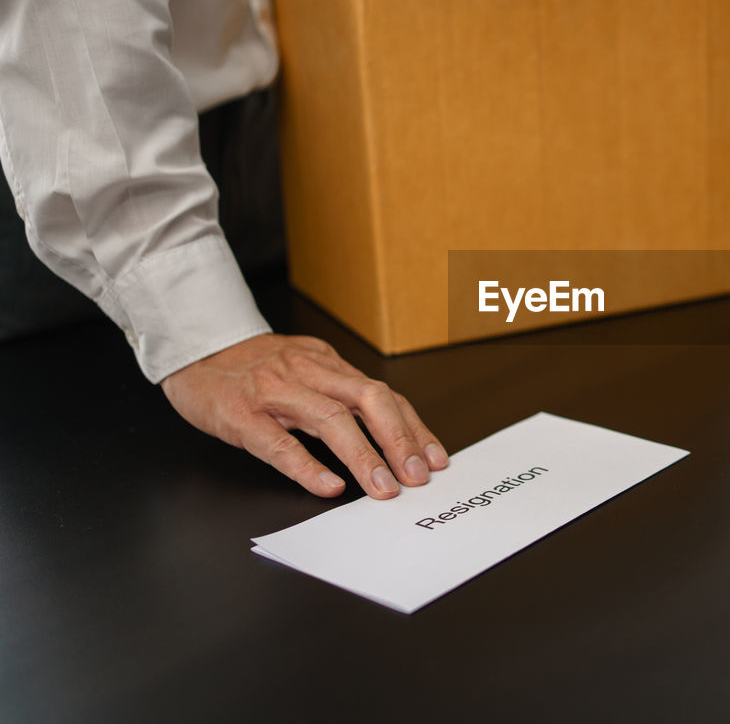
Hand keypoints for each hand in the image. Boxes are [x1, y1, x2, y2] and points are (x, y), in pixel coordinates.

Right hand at [160, 333, 447, 498]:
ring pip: (330, 420)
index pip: (383, 395)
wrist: (193, 344)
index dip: (413, 427)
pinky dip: (307, 466)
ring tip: (383, 488)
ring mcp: (274, 392)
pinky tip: (328, 486)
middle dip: (398, 439)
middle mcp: (308, 373)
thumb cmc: (251, 365)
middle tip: (416, 477)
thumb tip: (387, 430)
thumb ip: (338, 394)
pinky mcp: (240, 414)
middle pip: (368, 400)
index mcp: (328, 364)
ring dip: (362, 456)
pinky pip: (278, 443)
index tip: (435, 459)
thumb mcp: (304, 369)